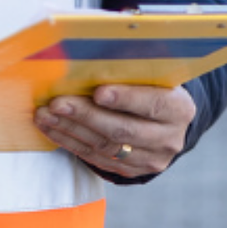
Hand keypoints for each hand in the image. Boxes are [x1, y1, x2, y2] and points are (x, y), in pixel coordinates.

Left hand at [34, 84, 196, 177]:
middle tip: (58, 103)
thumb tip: (97, 57)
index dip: (126, 98)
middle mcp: (169, 138)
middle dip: (86, 116)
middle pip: (123, 129)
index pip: (153, 104)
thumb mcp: (158, 77)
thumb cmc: (157, 88)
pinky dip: (72, 143)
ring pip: (105, 147)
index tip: (98, 91)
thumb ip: (136, 70)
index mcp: (180, 109)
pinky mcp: (132, 171)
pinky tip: (54, 129)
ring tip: (46, 115)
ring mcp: (151, 159)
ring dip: (71, 130)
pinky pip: (97, 159)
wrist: (168, 122)